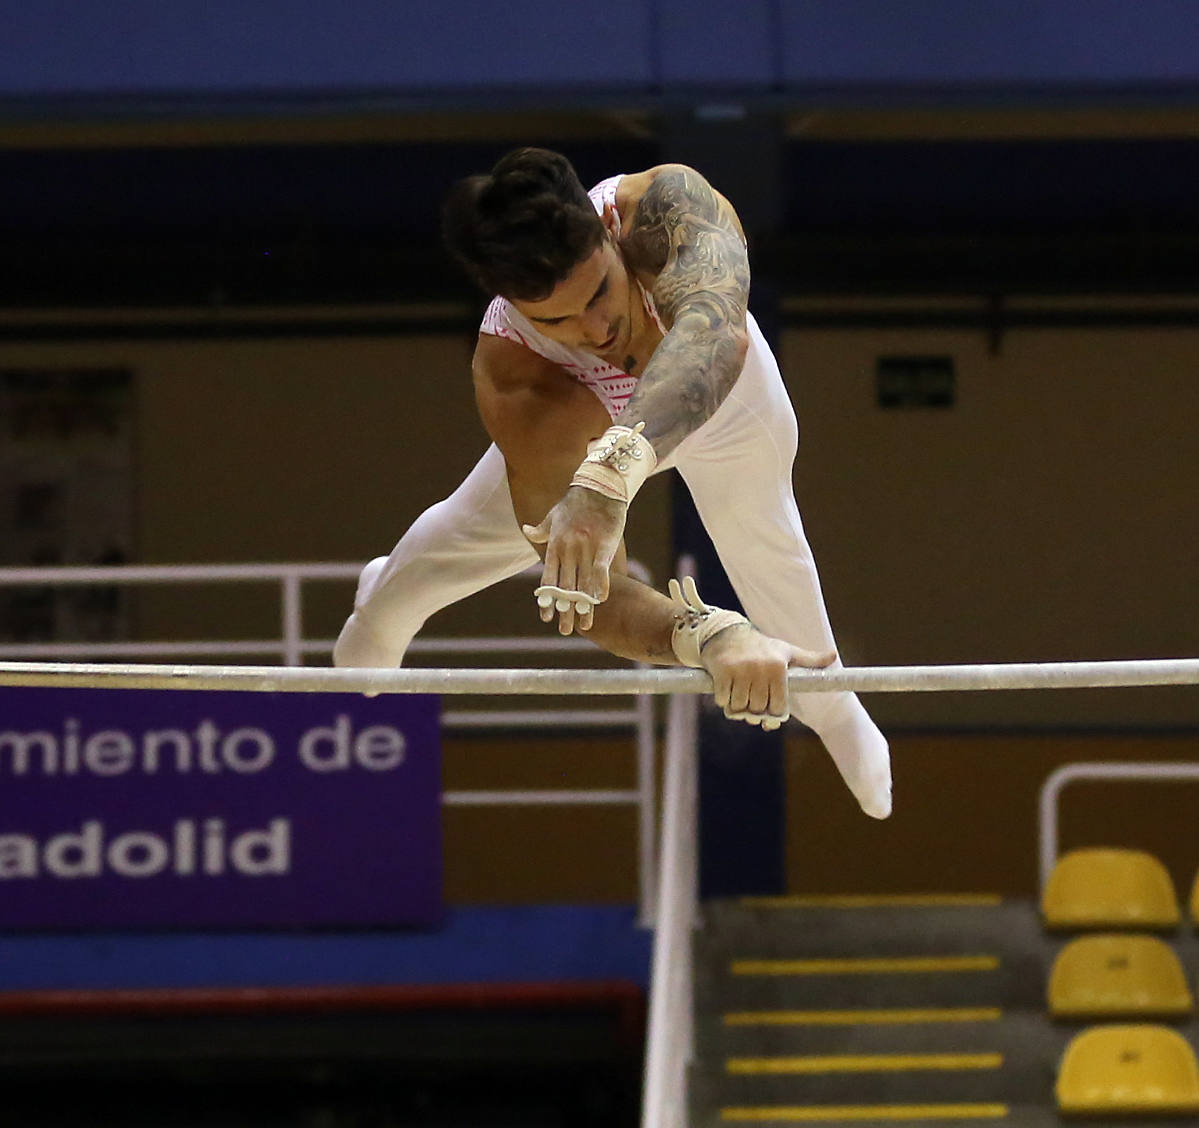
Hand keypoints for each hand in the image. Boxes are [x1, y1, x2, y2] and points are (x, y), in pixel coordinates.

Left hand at [522, 486, 626, 634]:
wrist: (597, 485)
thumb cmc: (574, 501)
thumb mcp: (553, 515)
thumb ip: (540, 530)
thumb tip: (526, 531)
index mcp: (554, 546)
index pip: (548, 579)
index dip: (547, 600)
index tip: (545, 617)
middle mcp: (568, 550)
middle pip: (566, 587)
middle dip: (566, 611)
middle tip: (565, 630)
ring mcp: (586, 548)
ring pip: (583, 583)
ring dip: (583, 606)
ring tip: (584, 625)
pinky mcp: (604, 544)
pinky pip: (601, 568)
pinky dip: (601, 584)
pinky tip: (600, 600)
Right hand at [700, 623, 836, 728]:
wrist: (727, 633)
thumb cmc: (761, 647)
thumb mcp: (787, 651)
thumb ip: (810, 659)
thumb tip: (834, 656)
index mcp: (778, 667)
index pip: (777, 707)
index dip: (772, 713)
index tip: (767, 711)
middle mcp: (760, 668)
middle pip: (757, 709)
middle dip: (753, 711)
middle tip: (750, 703)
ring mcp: (739, 670)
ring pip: (739, 707)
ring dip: (737, 707)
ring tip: (738, 695)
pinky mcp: (721, 671)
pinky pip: (723, 700)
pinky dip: (723, 700)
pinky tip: (726, 688)